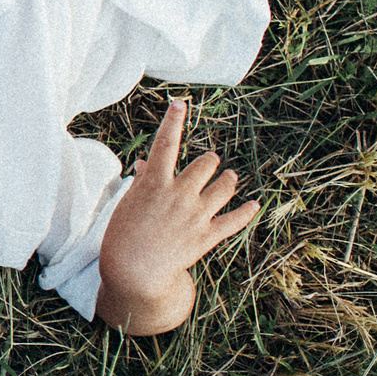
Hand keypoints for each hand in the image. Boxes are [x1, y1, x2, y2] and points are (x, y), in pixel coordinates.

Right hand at [97, 100, 259, 333]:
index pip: (165, 144)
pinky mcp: (208, 236)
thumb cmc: (123, 235)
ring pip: (225, 187)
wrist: (134, 271)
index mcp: (154, 183)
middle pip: (206, 164)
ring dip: (228, 180)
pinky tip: (253, 204)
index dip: (173, 121)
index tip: (179, 103)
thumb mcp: (128, 203)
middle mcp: (179, 194)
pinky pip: (235, 219)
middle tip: (209, 163)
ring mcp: (196, 215)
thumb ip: (142, 181)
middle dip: (209, 162)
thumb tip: (146, 165)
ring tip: (229, 178)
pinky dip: (246, 211)